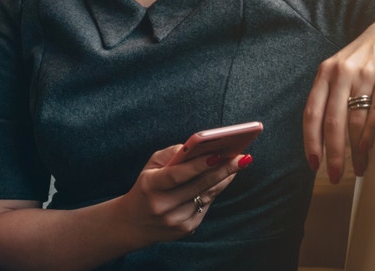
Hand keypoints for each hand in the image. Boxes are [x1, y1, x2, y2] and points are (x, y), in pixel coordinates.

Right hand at [114, 144, 251, 243]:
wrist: (133, 223)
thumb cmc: (146, 186)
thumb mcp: (151, 167)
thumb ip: (173, 154)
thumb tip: (199, 146)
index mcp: (150, 186)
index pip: (177, 175)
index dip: (198, 165)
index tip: (219, 154)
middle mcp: (162, 206)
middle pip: (199, 186)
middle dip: (223, 169)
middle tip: (241, 157)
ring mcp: (175, 221)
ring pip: (206, 196)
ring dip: (224, 179)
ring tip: (238, 163)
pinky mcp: (185, 229)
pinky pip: (205, 206)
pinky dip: (215, 191)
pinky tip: (225, 178)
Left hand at [303, 2, 374, 181]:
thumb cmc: (372, 53)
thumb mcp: (344, 67)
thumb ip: (332, 93)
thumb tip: (324, 134)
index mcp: (326, 72)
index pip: (311, 113)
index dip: (310, 141)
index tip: (313, 164)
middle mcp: (342, 73)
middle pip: (332, 122)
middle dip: (332, 154)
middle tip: (334, 176)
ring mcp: (365, 75)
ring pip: (354, 122)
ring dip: (355, 152)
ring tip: (359, 170)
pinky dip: (372, 137)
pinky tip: (370, 152)